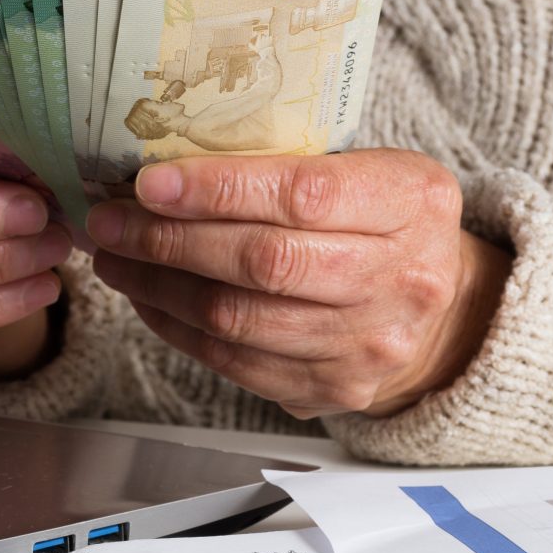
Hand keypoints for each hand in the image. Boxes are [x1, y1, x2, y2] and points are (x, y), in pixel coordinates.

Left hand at [85, 150, 510, 418]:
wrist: (443, 313)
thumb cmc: (385, 224)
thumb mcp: (370, 171)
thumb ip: (290, 164)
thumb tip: (165, 164)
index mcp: (414, 202)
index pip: (302, 195)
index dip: (217, 189)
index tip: (149, 182)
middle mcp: (401, 278)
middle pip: (263, 263)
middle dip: (170, 240)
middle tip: (109, 222)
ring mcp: (368, 343)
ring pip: (238, 318)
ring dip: (160, 287)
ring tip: (115, 258)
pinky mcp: (333, 388)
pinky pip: (235, 361)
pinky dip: (178, 328)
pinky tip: (149, 298)